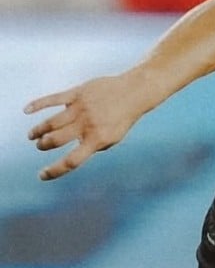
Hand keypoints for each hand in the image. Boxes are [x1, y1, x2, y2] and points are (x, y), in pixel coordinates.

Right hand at [25, 74, 143, 180]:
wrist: (135, 92)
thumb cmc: (122, 118)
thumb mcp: (113, 138)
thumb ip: (93, 146)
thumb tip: (72, 153)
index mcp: (97, 140)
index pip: (71, 161)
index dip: (54, 171)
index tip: (42, 175)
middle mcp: (87, 125)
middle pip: (55, 140)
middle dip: (44, 145)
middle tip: (42, 145)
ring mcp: (81, 108)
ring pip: (51, 123)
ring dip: (38, 131)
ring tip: (33, 136)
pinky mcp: (78, 93)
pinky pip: (53, 99)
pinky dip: (37, 104)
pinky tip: (26, 110)